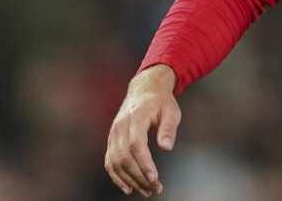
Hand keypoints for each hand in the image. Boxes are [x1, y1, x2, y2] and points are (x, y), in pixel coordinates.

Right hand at [105, 65, 180, 196]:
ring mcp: (113, 134)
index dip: (144, 163)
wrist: (144, 90)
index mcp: (136, 117)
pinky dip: (116, 176)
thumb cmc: (161, 102)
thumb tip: (167, 147)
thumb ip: (168, 128)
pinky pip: (110, 161)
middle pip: (124, 156)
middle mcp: (120, 127)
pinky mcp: (111, 140)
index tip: (154, 178)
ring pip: (115, 162)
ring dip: (129, 180)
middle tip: (154, 189)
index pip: (136, 144)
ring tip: (145, 191)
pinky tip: (128, 188)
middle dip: (139, 176)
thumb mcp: (171, 111)